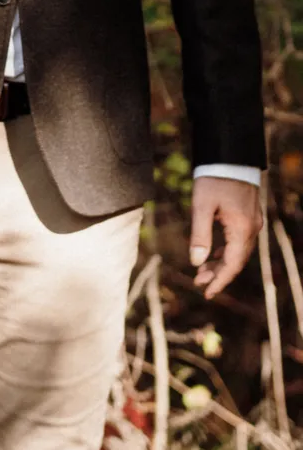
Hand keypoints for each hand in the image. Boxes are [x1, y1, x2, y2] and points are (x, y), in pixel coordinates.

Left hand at [189, 175, 261, 298]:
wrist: (230, 156)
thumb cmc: (214, 178)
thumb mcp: (202, 206)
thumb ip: (200, 235)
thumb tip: (197, 262)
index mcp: (241, 229)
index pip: (232, 264)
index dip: (219, 281)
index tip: (207, 294)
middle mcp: (251, 228)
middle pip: (236, 261)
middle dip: (218, 274)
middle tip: (198, 283)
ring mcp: (252, 222)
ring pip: (238, 252)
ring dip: (221, 263)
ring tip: (202, 272)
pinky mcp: (248, 216)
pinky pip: (239, 241)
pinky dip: (226, 251)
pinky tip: (214, 254)